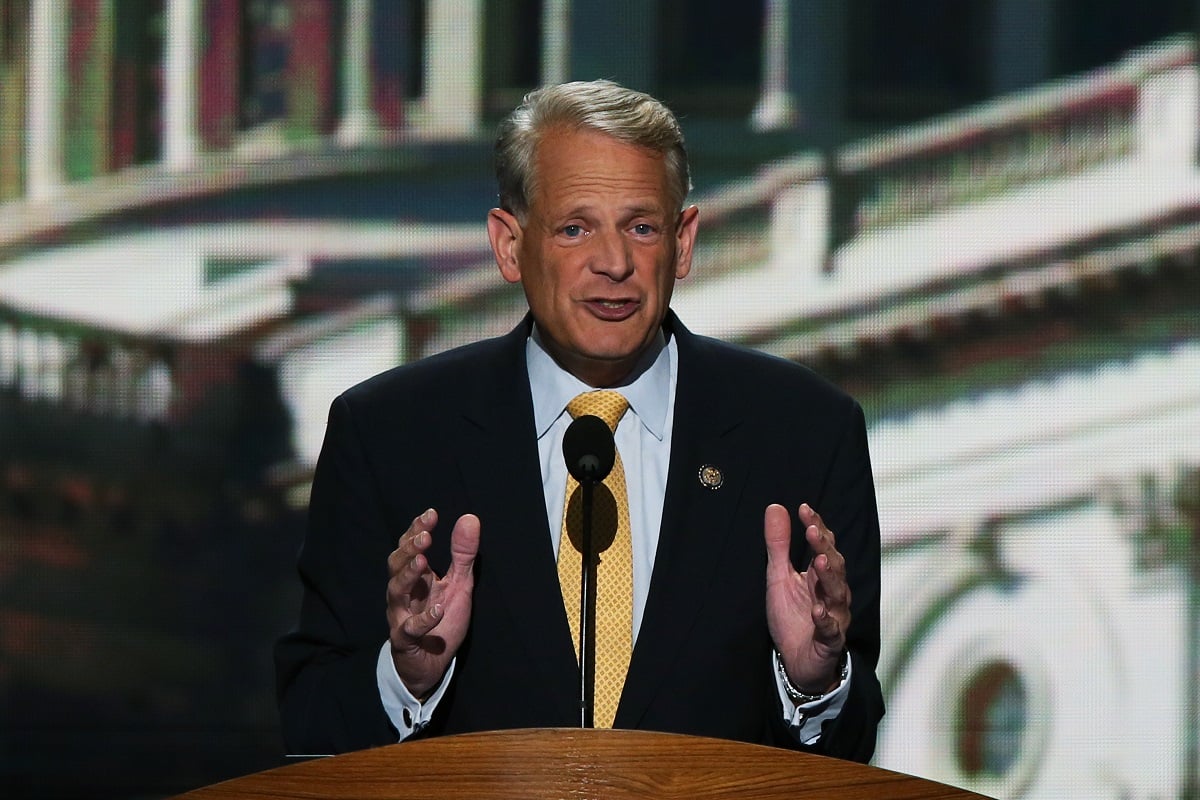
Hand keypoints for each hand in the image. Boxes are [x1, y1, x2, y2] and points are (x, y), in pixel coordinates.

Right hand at [386, 508, 479, 698]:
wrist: (430, 664)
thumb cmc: (442, 620)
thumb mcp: (459, 584)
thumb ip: (463, 554)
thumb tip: (470, 518)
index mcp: (416, 577)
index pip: (409, 547)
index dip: (416, 530)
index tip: (431, 514)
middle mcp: (404, 592)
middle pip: (396, 565)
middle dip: (409, 549)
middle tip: (425, 536)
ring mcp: (402, 615)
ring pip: (396, 591)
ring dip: (408, 576)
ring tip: (423, 562)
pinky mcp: (406, 639)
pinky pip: (411, 628)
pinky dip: (424, 618)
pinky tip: (437, 608)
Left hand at [764, 503, 849, 693]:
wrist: (797, 661)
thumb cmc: (792, 617)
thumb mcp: (778, 577)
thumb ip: (778, 545)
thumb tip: (775, 507)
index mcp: (819, 575)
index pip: (823, 545)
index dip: (816, 527)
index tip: (804, 509)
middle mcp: (832, 592)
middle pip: (835, 565)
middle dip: (825, 547)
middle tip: (812, 531)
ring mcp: (834, 616)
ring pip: (838, 594)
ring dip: (829, 578)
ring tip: (820, 563)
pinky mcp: (829, 641)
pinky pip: (830, 629)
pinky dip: (825, 619)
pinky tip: (818, 610)